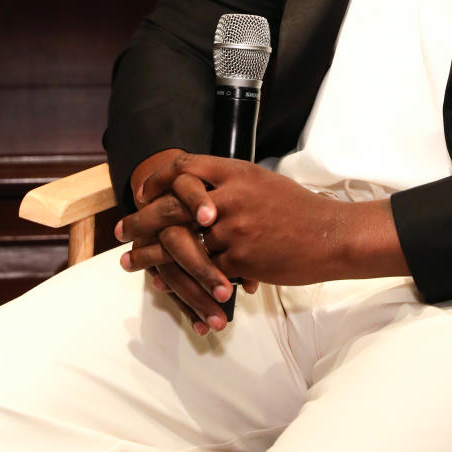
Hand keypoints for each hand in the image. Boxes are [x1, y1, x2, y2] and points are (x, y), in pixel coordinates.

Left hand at [117, 152, 407, 324]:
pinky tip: (165, 285)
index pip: (185, 167)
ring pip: (179, 244)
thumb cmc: (299, 210)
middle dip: (141, 220)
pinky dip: (181, 279)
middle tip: (122, 230)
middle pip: (171, 206)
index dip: (158, 179)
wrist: (329, 236)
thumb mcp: (264, 183)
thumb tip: (201, 193)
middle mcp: (230, 197)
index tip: (143, 192)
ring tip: (131, 262)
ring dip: (149, 255)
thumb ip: (232, 184)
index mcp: (236, 172)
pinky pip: (202, 271)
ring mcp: (233, 229)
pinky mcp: (239, 259)